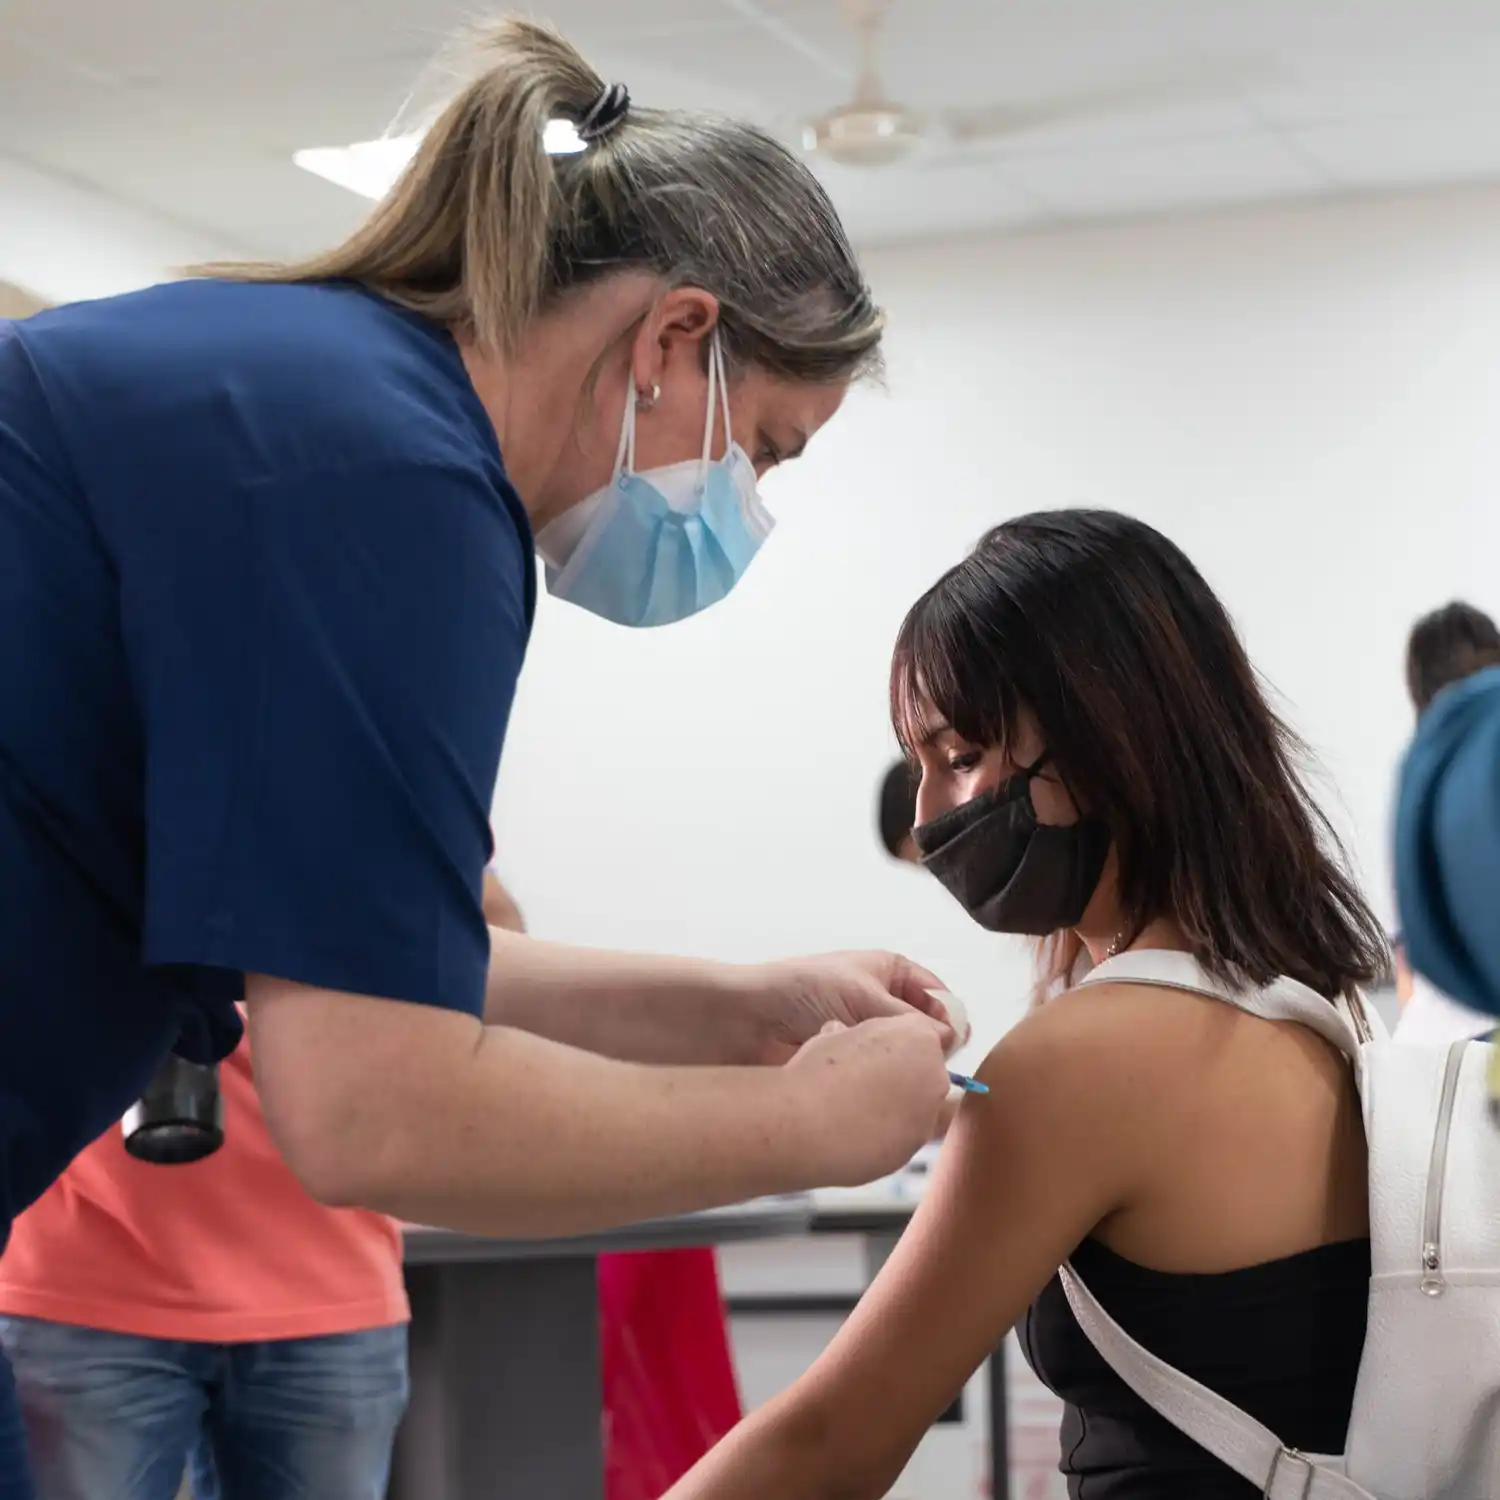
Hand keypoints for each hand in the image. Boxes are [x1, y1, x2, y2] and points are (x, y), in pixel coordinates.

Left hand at [744, 951, 960, 1064]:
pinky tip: (885, 1088)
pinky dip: (883, 1078)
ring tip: (909, 1078)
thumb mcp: (864, 996)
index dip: (948, 1016)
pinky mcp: (850, 1058)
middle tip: (935, 1068)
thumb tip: (950, 1040)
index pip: (935, 994)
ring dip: (903, 1063)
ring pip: (901, 1053)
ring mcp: (865, 1030)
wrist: (748, 1019)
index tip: (955, 1042)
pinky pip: (878, 1070)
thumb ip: (911, 1020)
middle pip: (923, 1027)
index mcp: (889, 970)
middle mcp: (881, 999)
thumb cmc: (802, 991)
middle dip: (929, 1045)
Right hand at [782, 1015, 951, 1186]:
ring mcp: (924, 1120)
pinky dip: (882, 1136)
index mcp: (919, 1039)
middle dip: (901, 1075)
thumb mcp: (836, 1033)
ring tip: (853, 1110)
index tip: (872, 1050)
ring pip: (915, 1109)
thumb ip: (854, 1035)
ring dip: (893, 1109)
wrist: (805, 1124)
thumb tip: (841, 1035)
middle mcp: (934, 1078)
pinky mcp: (910, 1153)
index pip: (921, 1034)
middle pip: (926, 1072)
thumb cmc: (817, 1073)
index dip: (894, 1041)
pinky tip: (851, 1133)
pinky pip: (899, 1139)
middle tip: (862, 1080)